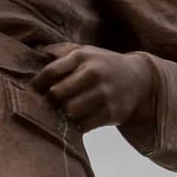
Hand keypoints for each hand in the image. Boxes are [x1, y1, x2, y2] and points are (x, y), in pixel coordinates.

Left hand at [31, 43, 155, 131]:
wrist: (139, 80)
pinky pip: (83, 125)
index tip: (36, 89)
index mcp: (82, 56)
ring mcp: (103, 93)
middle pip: (57, 93)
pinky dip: (79, 125)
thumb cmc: (103, 66)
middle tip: (53, 103)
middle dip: (51, 101)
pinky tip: (81, 118)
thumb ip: (61, 51)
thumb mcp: (86, 52)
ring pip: (69, 111)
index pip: (51, 71)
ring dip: (65, 114)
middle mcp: (93, 73)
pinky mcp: (111, 112)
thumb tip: (37, 51)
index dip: (38, 83)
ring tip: (67, 110)